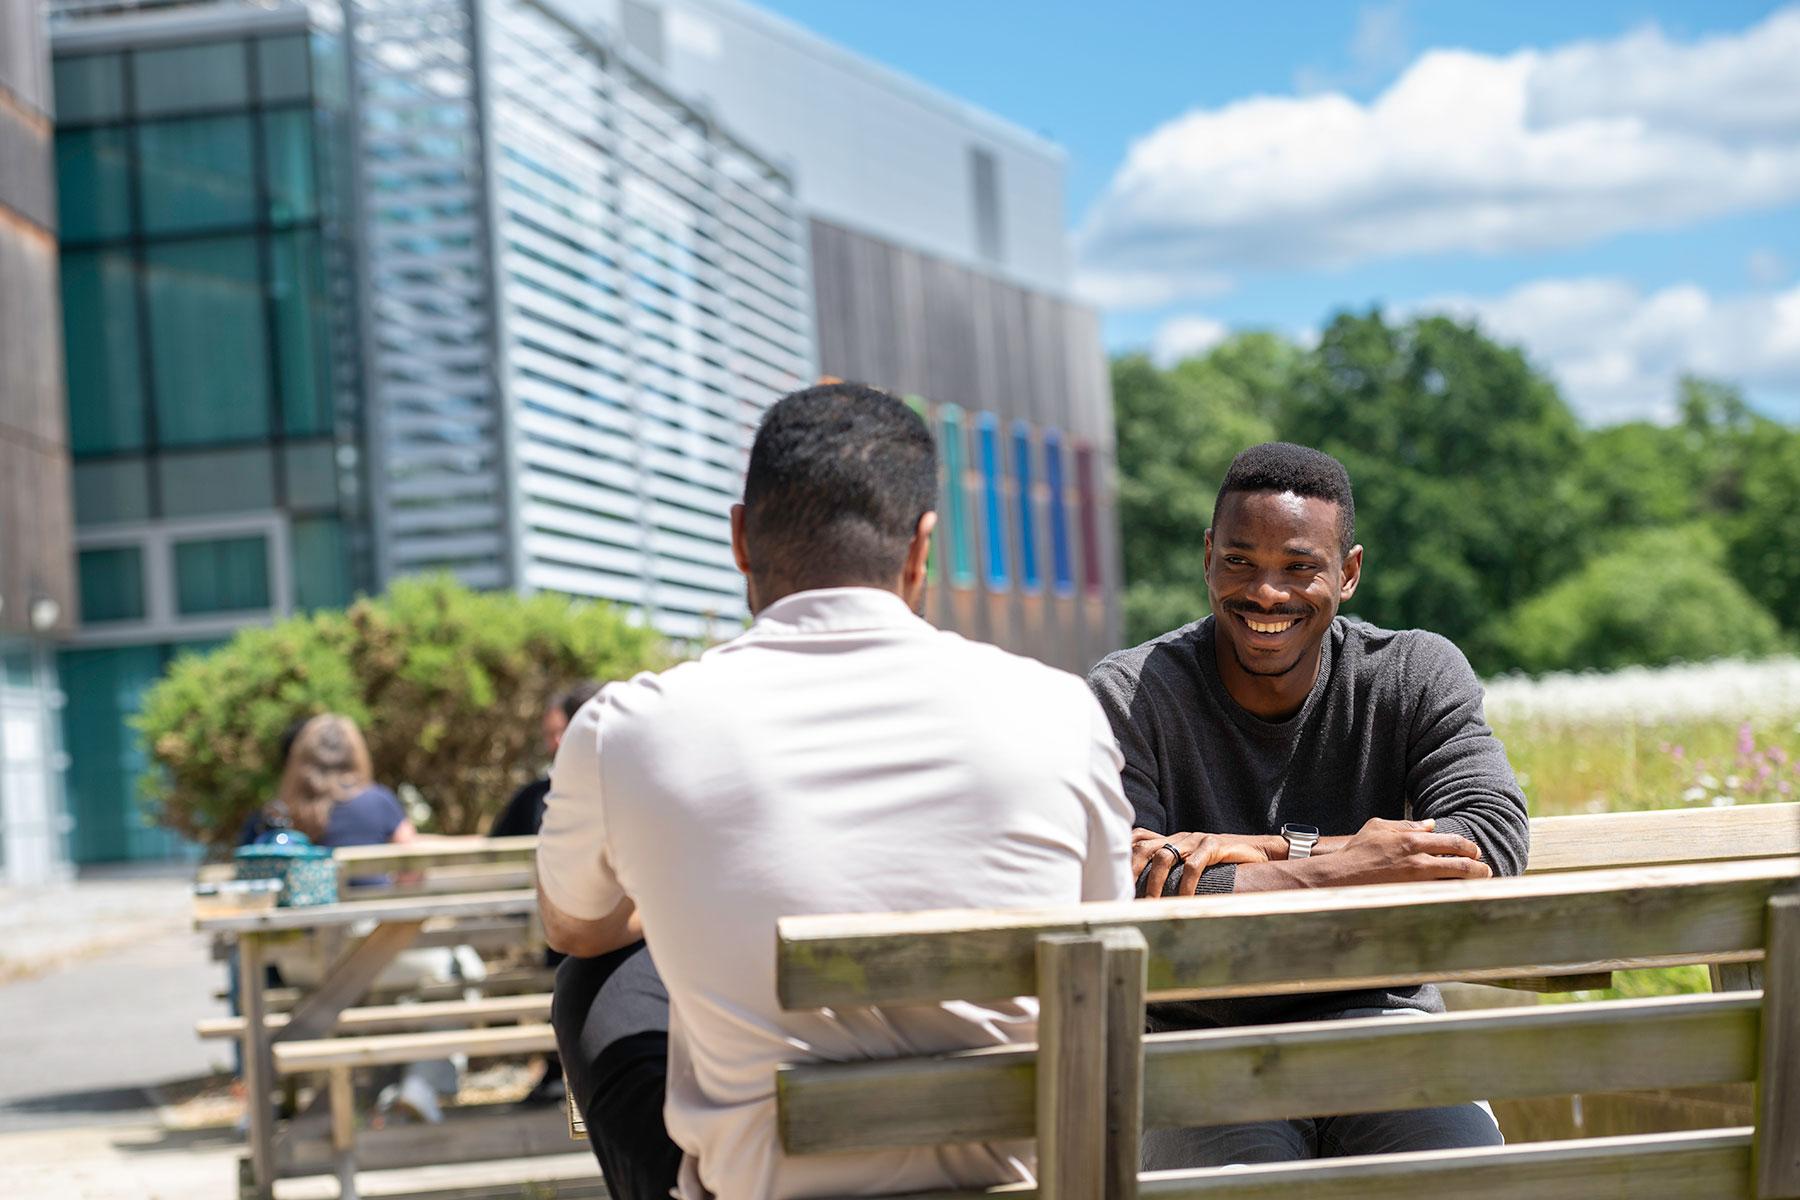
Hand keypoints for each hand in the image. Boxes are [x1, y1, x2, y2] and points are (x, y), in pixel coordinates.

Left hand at [1131, 828, 1269, 897]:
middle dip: (1130, 869)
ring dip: (1154, 881)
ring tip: (1151, 903)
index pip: (1138, 837)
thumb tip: (1150, 894)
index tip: (1110, 875)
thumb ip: (1174, 870)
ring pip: (1165, 855)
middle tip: (1123, 893)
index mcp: (1171, 839)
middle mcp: (1179, 837)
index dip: (1123, 852)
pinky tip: (1184, 899)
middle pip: (1143, 845)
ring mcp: (1195, 839)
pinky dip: (1186, 884)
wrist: (1257, 850)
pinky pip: (1194, 865)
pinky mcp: (1213, 845)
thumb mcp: (1193, 862)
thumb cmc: (1222, 862)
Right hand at [1314, 818, 1491, 885]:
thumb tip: (1432, 825)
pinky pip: (1441, 897)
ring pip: (1456, 883)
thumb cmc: (1357, 851)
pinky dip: (1454, 896)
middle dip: (1479, 868)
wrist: (1340, 877)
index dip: (1469, 848)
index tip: (1475, 852)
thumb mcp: (1378, 827)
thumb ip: (1406, 825)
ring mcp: (1416, 882)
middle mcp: (1418, 860)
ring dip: (1472, 884)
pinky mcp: (1411, 897)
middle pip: (1462, 864)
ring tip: (1480, 884)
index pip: (1453, 842)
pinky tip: (1461, 898)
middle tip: (1485, 870)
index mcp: (1412, 840)